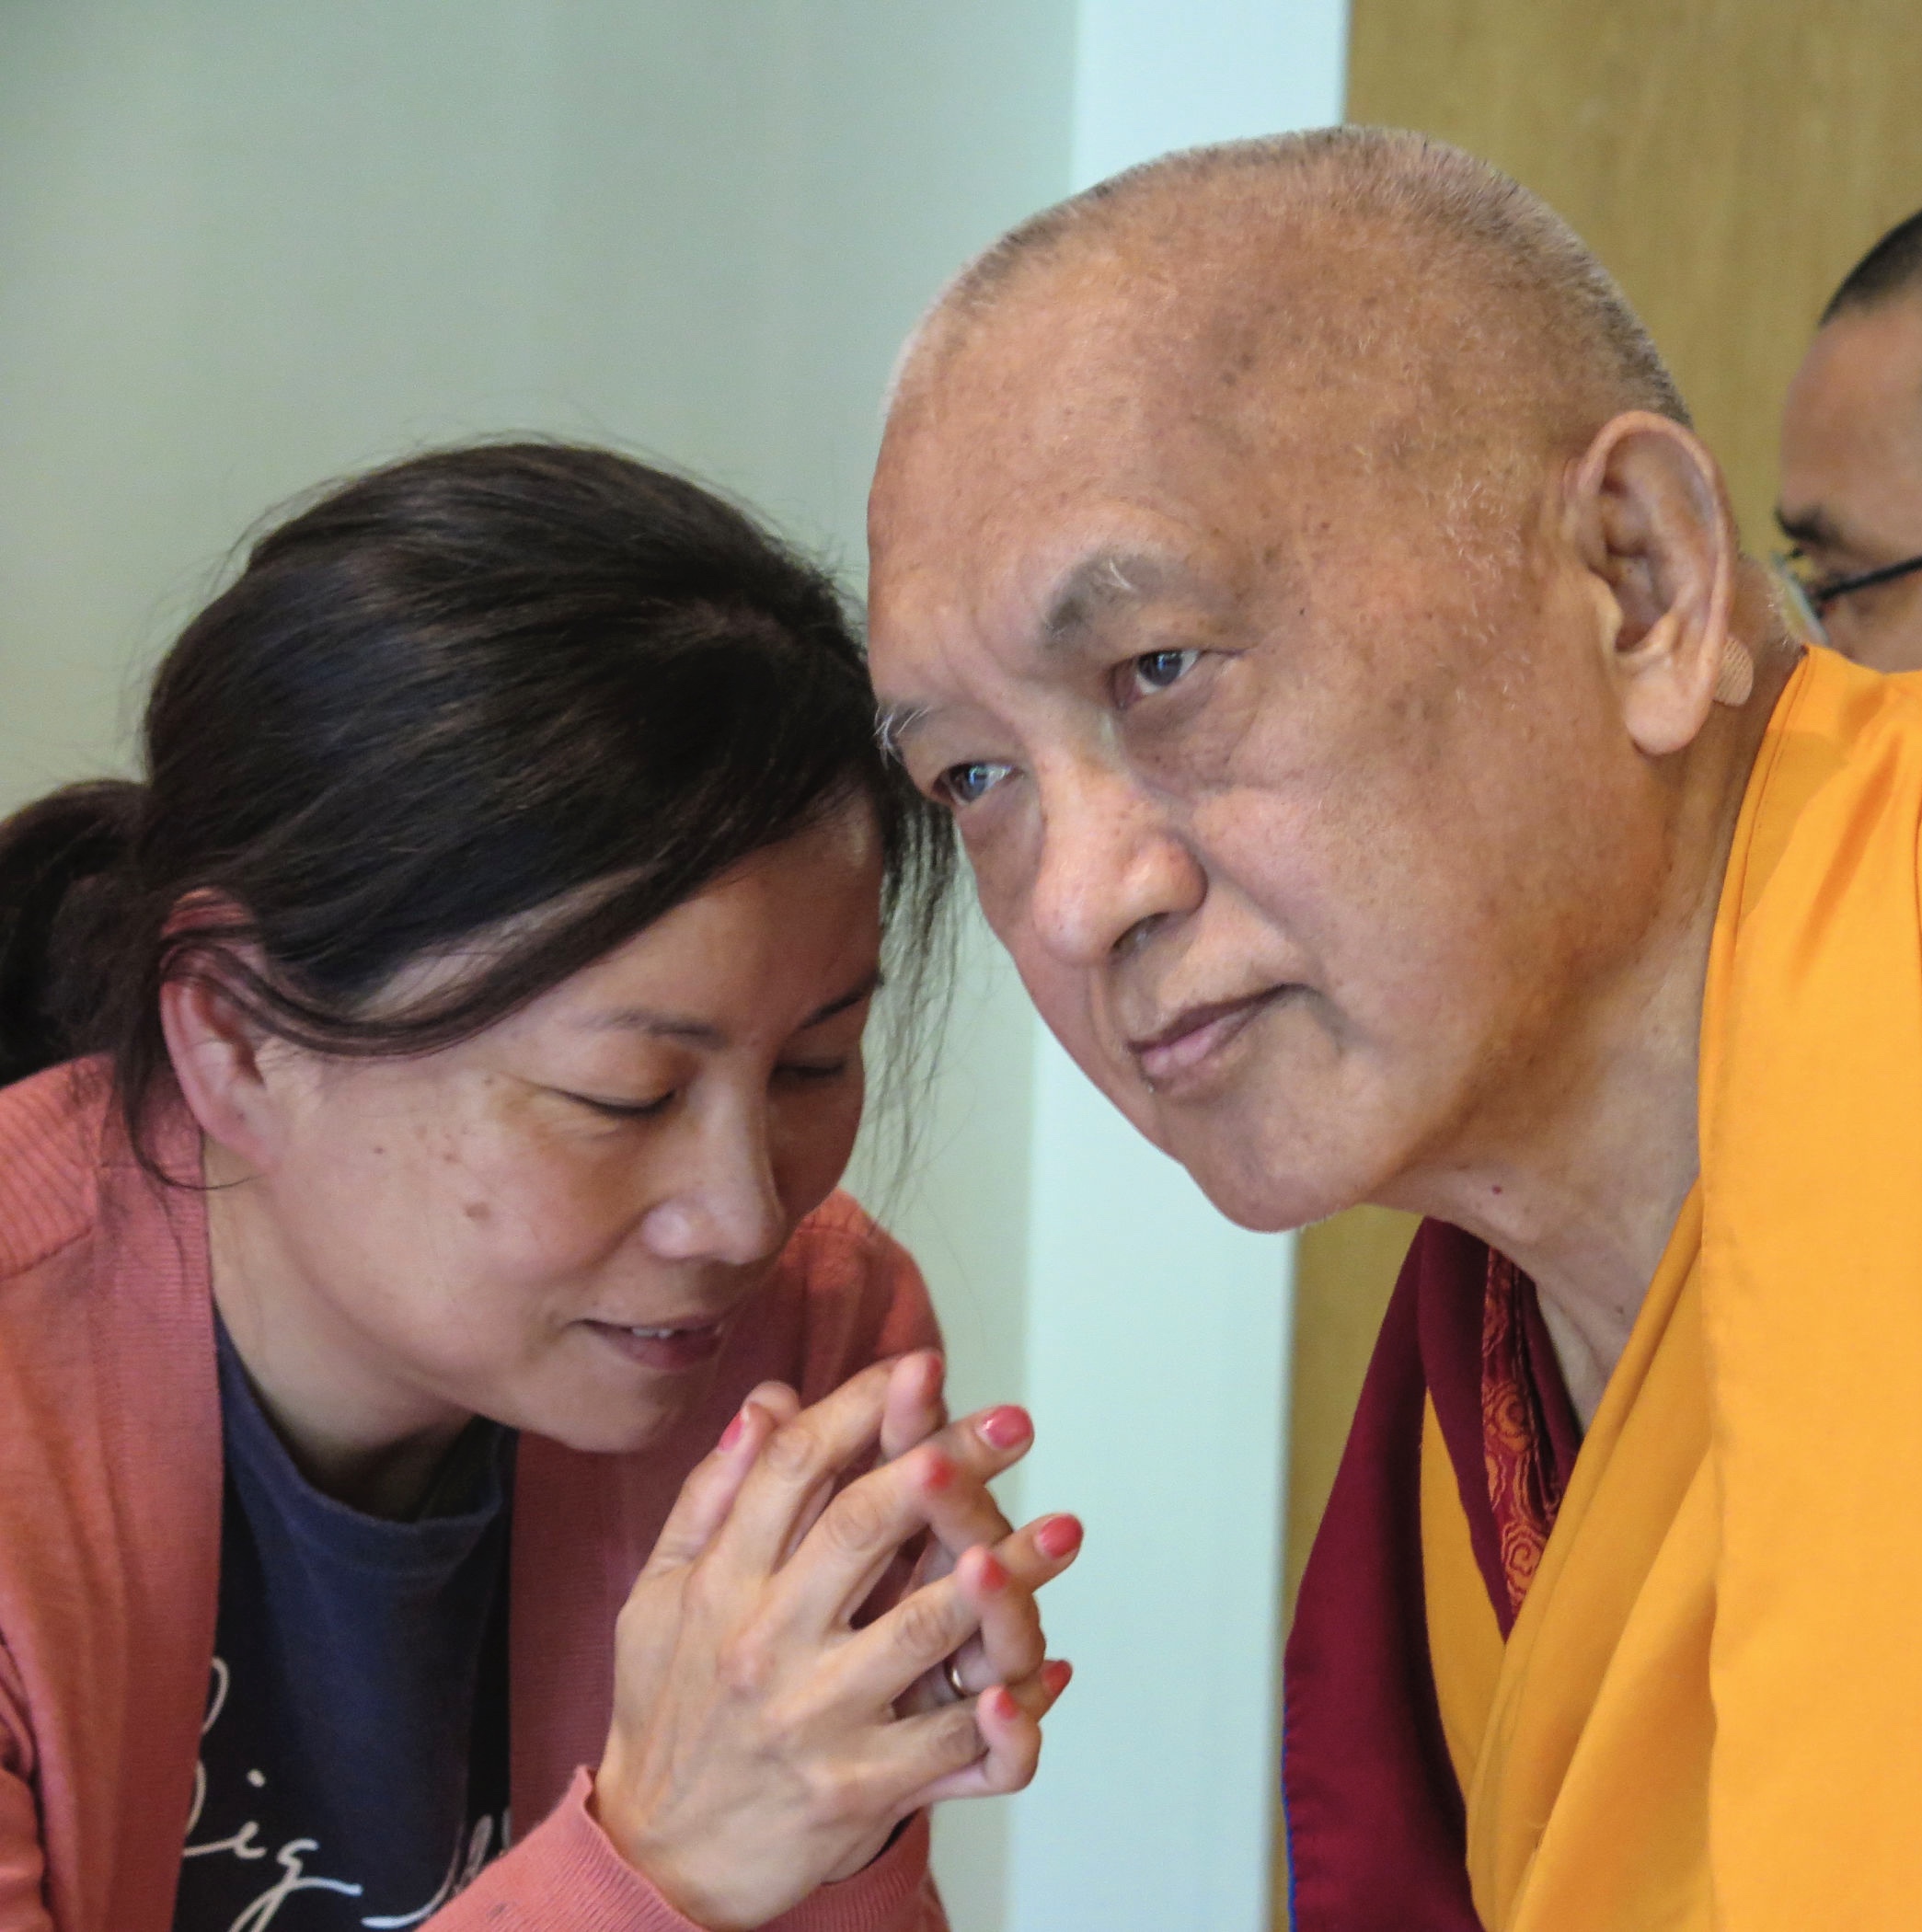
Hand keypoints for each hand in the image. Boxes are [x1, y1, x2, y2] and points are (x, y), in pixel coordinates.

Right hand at [592, 1354, 1081, 1930]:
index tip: (921, 1366)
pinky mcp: (858, 1789)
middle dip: (946, 1463)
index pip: (795, 1469)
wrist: (659, 1859)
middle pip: (864, 1526)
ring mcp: (816, 1718)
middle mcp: (767, 1642)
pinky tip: (1049, 1667)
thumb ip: (712, 1495)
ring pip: (923, 1628)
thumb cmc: (668, 1712)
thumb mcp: (659, 1595)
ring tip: (1058, 1531)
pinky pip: (950, 1743)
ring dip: (1001, 1575)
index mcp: (721, 1584)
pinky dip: (1008, 1708)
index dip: (862, 1406)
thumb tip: (769, 1403)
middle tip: (1011, 1423)